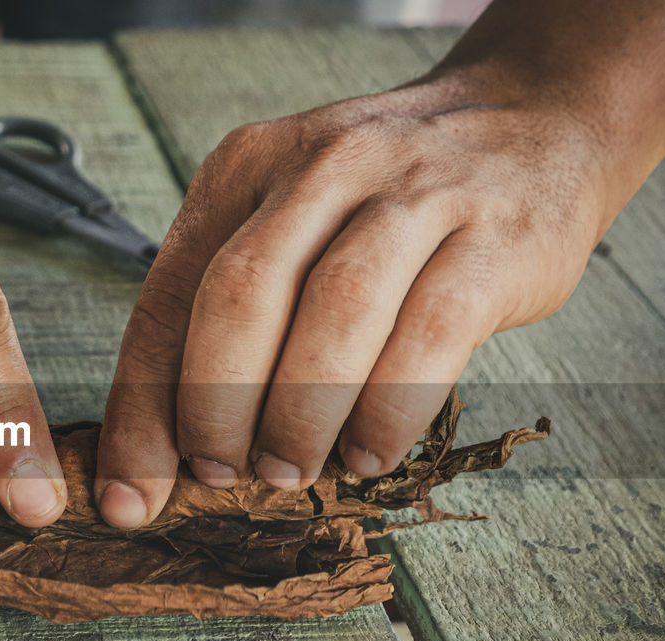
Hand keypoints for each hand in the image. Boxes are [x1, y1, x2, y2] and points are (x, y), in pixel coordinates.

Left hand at [95, 73, 614, 527]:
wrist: (534, 122)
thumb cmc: (386, 201)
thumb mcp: (289, 221)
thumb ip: (227, 314)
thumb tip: (166, 450)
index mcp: (247, 167)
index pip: (167, 294)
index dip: (142, 407)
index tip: (130, 493)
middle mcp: (323, 167)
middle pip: (241, 296)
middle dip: (216, 406)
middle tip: (223, 472)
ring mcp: (414, 194)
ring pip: (333, 317)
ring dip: (300, 416)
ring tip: (291, 469)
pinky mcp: (493, 239)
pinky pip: (429, 337)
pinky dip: (388, 411)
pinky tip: (369, 452)